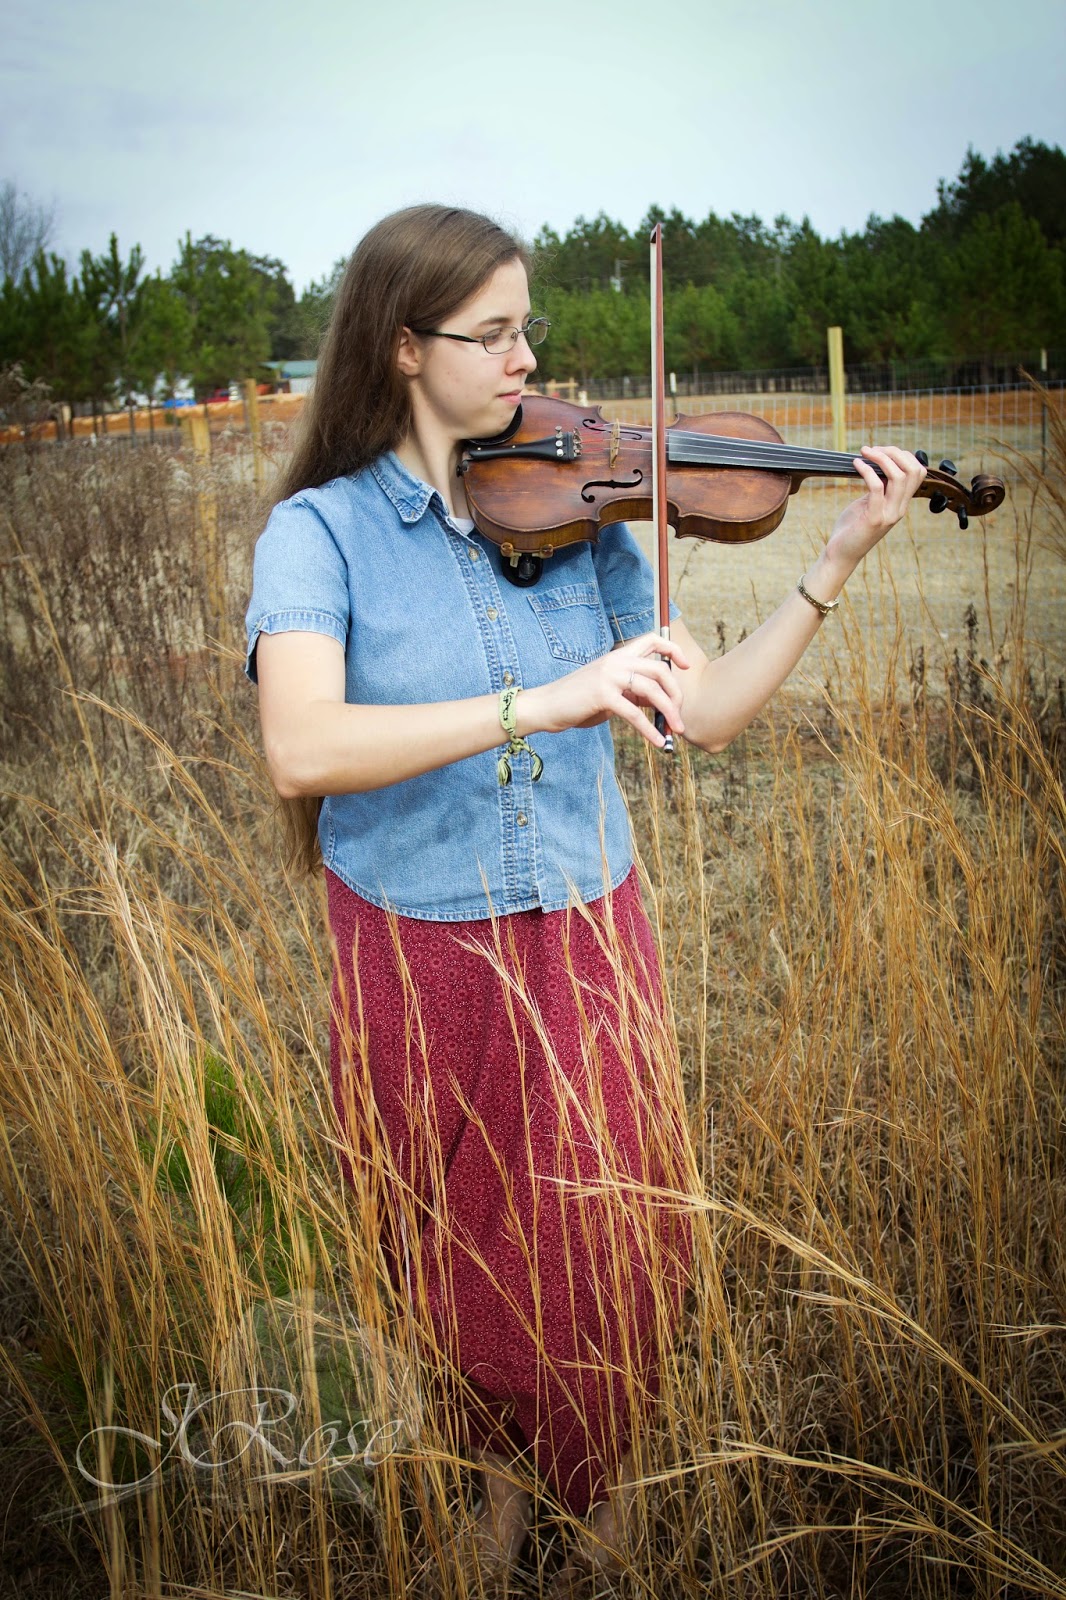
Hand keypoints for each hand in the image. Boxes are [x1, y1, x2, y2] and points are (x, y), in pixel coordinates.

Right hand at [520, 632, 688, 749]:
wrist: (546, 706)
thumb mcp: (609, 692)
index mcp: (618, 656)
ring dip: (669, 712)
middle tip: (680, 716)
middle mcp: (616, 661)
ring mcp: (609, 676)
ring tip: (676, 730)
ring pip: (652, 690)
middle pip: (659, 670)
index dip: (673, 650)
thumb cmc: (577, 702)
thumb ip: (633, 692)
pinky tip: (658, 741)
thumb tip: (659, 702)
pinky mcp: (602, 695)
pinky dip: (650, 729)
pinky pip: (634, 713)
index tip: (686, 666)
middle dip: (676, 694)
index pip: (652, 640)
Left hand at [824, 444, 927, 571]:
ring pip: (899, 476)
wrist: (841, 554)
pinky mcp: (874, 518)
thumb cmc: (852, 527)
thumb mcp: (869, 503)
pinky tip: (856, 464)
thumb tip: (879, 462)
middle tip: (872, 449)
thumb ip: (879, 487)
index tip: (882, 450)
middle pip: (912, 470)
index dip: (903, 455)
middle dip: (893, 452)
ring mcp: (889, 514)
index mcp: (902, 503)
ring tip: (864, 452)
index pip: (918, 472)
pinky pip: (877, 486)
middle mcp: (900, 508)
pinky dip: (867, 470)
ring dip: (881, 458)